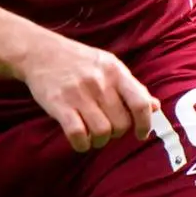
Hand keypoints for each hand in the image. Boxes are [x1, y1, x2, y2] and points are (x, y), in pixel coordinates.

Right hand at [19, 33, 158, 152]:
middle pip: (121, 123)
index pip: (140, 103)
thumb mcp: (109, 66)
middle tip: (108, 129)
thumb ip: (132, 87)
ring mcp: (78, 94)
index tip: (141, 134)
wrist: (40, 52)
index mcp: (115, 72)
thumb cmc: (79, 61)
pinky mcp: (59, 105)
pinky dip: (82, 144)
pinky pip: (77, 135)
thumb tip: (155, 107)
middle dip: (117, 133)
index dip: (145, 124)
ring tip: (94, 135)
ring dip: (100, 140)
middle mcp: (99, 82)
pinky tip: (81, 141)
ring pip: (102, 132)